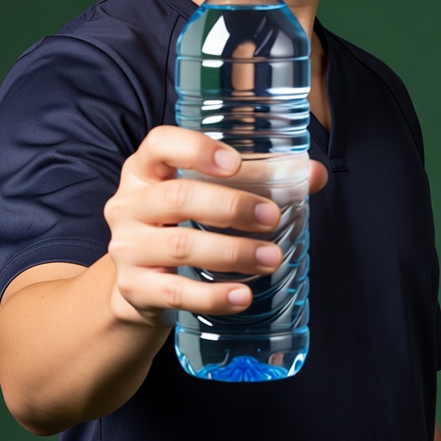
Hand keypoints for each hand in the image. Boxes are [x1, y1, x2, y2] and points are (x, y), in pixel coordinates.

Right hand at [104, 125, 327, 327]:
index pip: (159, 144)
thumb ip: (258, 180)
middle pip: (177, 197)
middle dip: (231, 207)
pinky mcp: (133, 290)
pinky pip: (175, 293)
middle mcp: (129, 204)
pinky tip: (243, 296)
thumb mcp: (203, 195)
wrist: (137, 285)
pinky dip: (213, 296)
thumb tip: (314, 175)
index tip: (235, 162)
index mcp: (145, 170)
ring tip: (272, 258)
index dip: (195, 149)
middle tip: (272, 217)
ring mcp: (126, 248)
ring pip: (180, 246)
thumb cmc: (181, 224)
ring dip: (233, 252)